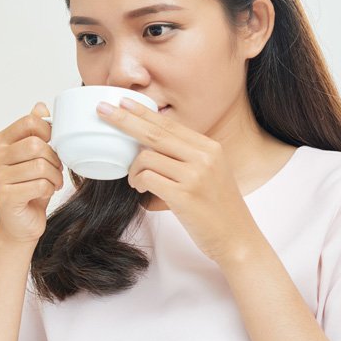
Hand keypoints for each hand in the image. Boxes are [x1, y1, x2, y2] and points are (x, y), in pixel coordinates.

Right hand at [0, 103, 64, 245]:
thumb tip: (40, 106)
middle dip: (54, 158)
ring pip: (40, 166)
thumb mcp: (35, 156)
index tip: (54, 146)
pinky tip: (45, 193)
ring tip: (53, 183)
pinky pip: (39, 185)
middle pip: (36, 144)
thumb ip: (35, 131)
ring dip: (54, 177)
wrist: (20, 224)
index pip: (30, 122)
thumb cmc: (29, 188)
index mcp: (0, 143)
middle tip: (56, 170)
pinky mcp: (5, 196)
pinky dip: (49, 189)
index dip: (49, 132)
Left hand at [96, 97, 263, 264]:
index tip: (122, 102)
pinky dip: (138, 182)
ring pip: (147, 157)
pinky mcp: (184, 195)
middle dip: (125, 120)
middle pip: (155, 133)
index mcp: (210, 148)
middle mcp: (204, 157)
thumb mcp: (209, 173)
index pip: (169, 124)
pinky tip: (141, 190)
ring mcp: (195, 175)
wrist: (237, 238)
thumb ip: (186, 156)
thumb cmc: (218, 208)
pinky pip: (147, 178)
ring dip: (134, 169)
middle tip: (103, 111)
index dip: (143, 113)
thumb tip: (149, 143)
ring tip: (136, 181)